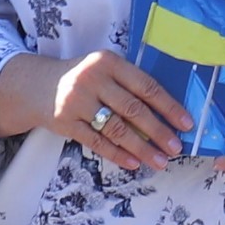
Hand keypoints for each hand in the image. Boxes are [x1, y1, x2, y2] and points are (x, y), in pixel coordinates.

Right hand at [0, 50, 193, 169]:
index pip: (146, 86)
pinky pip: (97, 142)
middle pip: (133, 109)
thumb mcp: (104, 69)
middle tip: (176, 148)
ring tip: (160, 161)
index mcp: (108, 61)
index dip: (169, 106)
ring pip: (116, 129)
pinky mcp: (65, 122)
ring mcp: (77, 101)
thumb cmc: (83, 78)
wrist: (38, 86)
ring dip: (141, 148)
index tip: (186, 124)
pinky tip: (133, 163)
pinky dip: (117, 154)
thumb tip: (168, 114)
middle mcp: (92, 79)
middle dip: (158, 132)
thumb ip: (130, 84)